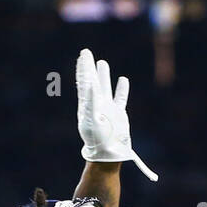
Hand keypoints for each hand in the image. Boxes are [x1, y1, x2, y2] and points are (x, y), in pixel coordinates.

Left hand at [75, 49, 156, 181]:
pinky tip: (123, 80)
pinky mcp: (118, 113)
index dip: (83, 68)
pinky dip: (121, 89)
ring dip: (103, 75)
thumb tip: (91, 84)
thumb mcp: (91, 119)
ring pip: (105, 87)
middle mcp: (96, 104)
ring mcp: (107, 108)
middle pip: (92, 81)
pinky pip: (120, 98)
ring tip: (102, 63)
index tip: (83, 55)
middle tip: (86, 53)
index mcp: (87, 104)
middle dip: (89, 67)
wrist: (108, 152)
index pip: (84, 81)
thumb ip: (91, 101)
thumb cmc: (97, 138)